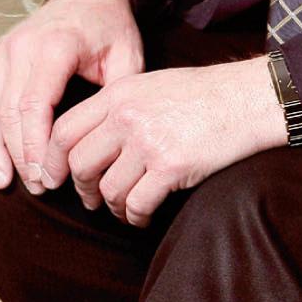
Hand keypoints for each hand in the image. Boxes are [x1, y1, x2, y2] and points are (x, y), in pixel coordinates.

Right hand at [0, 0, 142, 194]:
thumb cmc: (112, 28)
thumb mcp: (128, 56)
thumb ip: (120, 93)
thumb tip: (112, 137)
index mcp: (54, 48)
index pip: (35, 107)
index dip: (38, 147)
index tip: (51, 177)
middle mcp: (20, 49)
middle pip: (7, 113)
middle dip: (19, 156)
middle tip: (37, 187)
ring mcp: (2, 52)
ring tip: (3, 181)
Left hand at [42, 56, 287, 226]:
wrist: (250, 98)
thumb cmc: (209, 93)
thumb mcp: (154, 84)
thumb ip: (121, 105)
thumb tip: (94, 140)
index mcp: (120, 93)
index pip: (65, 130)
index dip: (51, 160)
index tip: (54, 177)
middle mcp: (128, 116)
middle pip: (80, 163)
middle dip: (82, 188)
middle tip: (91, 199)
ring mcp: (149, 141)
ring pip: (108, 188)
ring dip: (112, 207)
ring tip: (124, 210)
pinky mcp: (171, 166)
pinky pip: (137, 203)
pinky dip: (136, 217)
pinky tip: (143, 217)